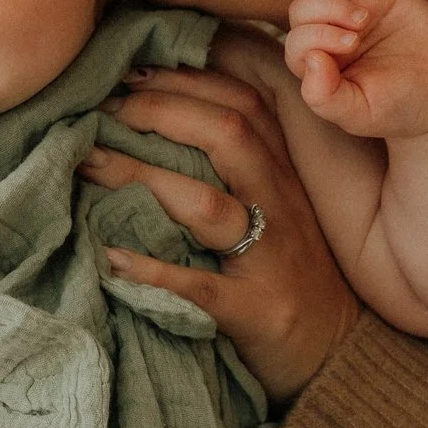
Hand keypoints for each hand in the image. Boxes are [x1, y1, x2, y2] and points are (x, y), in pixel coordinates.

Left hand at [77, 62, 361, 404]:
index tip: (132, 72)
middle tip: (102, 110)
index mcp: (281, 174)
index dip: (187, 79)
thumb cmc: (288, 271)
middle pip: (229, 135)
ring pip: (207, 206)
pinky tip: (109, 258)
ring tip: (88, 165)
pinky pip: (200, 287)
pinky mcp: (255, 312)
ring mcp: (271, 258)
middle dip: (161, 111)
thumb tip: (157, 114)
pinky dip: (153, 271)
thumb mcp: (274, 205)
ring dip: (142, 178)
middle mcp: (281, 204)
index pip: (243, 104)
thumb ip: (236, 163)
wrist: (338, 355)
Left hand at [280, 0, 427, 142]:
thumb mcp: (361, 113)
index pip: (297, 47)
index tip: (350, 48)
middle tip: (357, 39)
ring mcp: (347, 11)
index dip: (314, 41)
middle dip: (323, 23)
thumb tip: (310, 61)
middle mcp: (327, 38)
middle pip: (300, 16)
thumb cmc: (401, 106)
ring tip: (361, 17)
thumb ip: (326, 98)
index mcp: (319, 68)